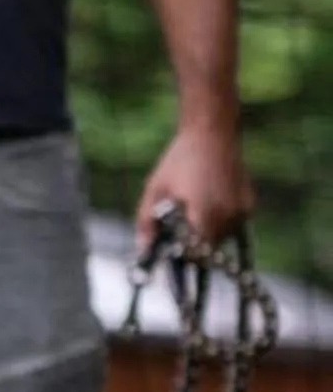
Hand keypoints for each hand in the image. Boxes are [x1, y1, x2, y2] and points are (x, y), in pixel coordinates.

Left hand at [135, 122, 251, 252]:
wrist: (212, 134)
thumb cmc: (179, 161)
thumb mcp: (155, 190)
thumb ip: (146, 223)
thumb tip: (142, 250)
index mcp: (203, 214)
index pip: (196, 254)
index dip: (182, 257)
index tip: (172, 253)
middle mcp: (227, 216)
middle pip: (208, 249)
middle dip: (193, 247)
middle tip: (179, 233)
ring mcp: (241, 211)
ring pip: (222, 239)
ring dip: (207, 236)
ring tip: (193, 212)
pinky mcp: (249, 205)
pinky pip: (232, 226)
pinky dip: (219, 224)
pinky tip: (207, 205)